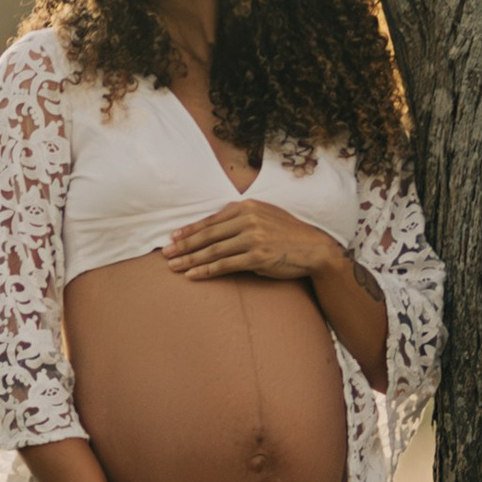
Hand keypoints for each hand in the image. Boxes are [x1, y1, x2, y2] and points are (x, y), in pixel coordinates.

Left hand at [163, 205, 344, 284]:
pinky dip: (206, 270)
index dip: (190, 230)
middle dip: (184, 245)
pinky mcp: (257, 257)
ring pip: (213, 250)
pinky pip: (225, 265)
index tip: (173, 237)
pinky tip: (193, 274)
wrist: (314, 249)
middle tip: (166, 254)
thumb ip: (242, 218)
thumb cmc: (288, 234)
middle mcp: (248, 220)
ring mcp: (253, 238)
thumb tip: (216, 229)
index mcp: (247, 207)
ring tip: (174, 266)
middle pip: (208, 235)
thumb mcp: (265, 216)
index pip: (211, 220)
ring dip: (190, 259)